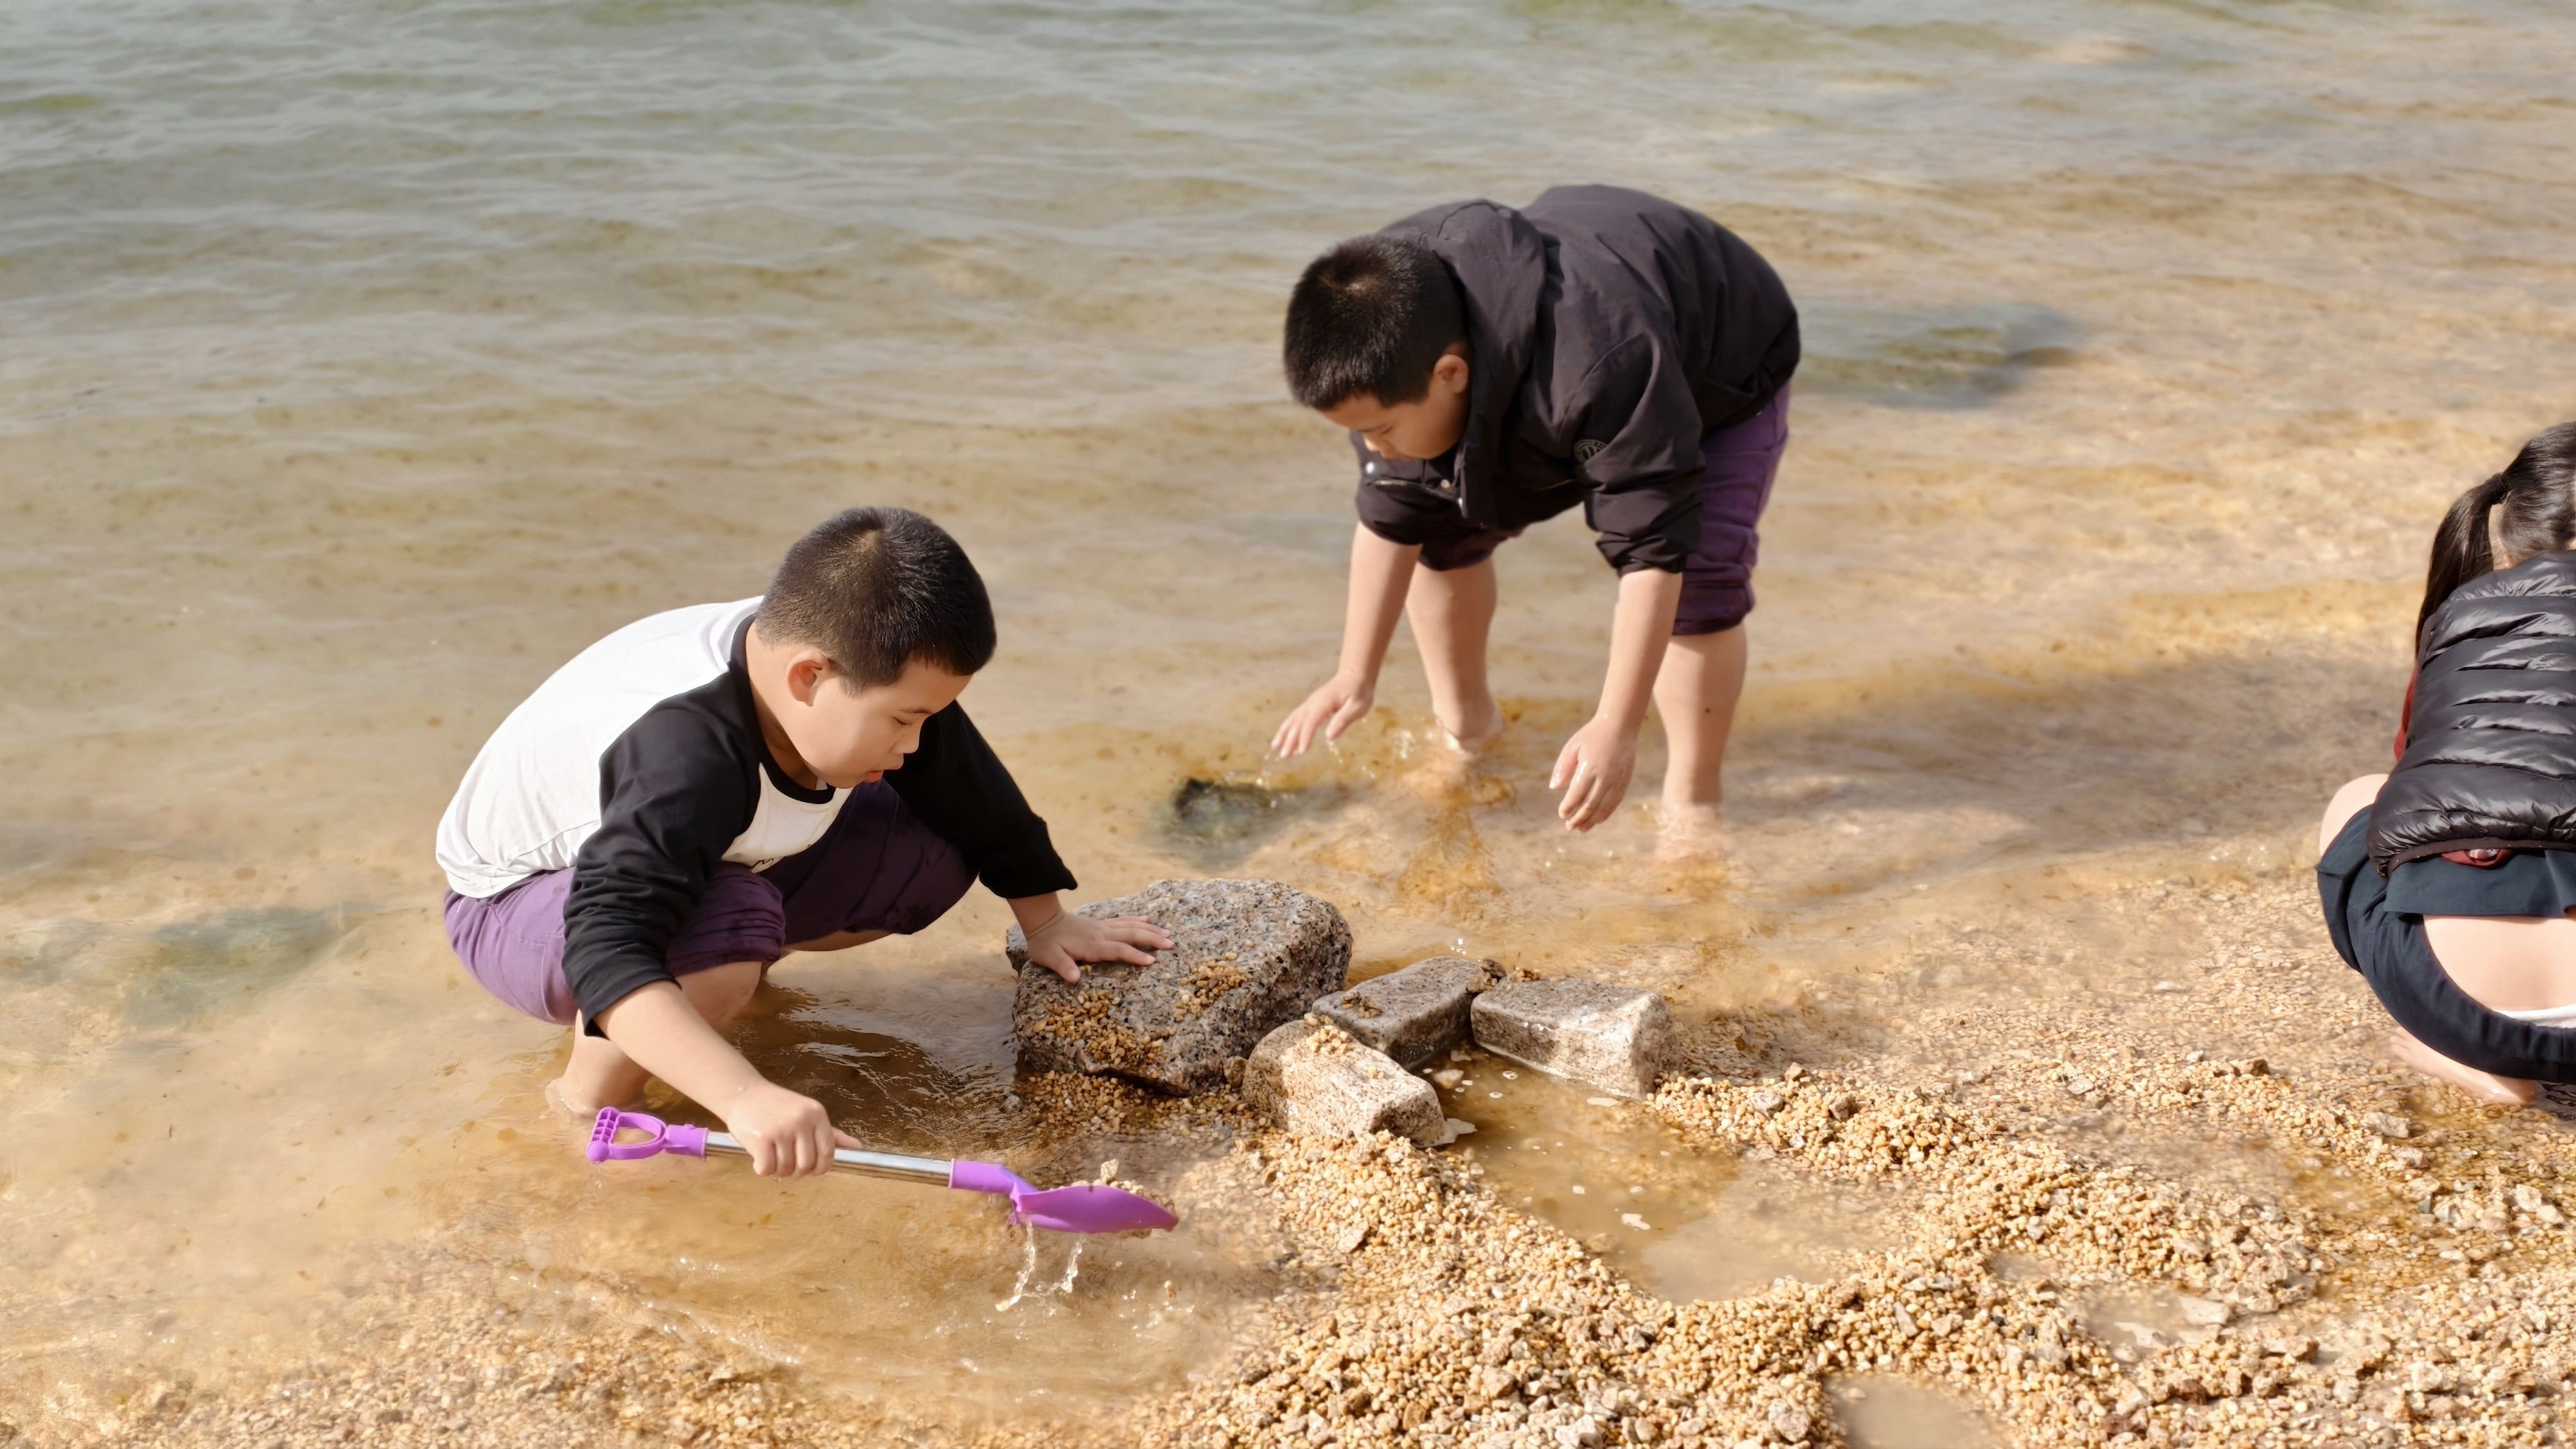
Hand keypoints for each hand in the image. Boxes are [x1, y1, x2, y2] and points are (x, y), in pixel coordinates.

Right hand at [719, 1079, 857, 1177]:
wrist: (743, 1093)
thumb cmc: (777, 1107)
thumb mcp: (807, 1114)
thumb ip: (831, 1134)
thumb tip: (857, 1148)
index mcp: (817, 1114)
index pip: (828, 1153)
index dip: (820, 1168)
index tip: (810, 1170)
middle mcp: (802, 1121)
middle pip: (808, 1165)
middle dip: (798, 1173)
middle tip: (787, 1165)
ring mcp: (781, 1130)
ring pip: (787, 1169)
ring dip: (779, 1171)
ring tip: (772, 1158)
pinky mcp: (761, 1139)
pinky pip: (768, 1169)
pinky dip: (763, 1170)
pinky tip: (760, 1159)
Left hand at [1018, 905, 1172, 983]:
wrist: (1043, 920)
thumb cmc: (1046, 942)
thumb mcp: (1049, 957)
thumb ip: (1063, 966)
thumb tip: (1074, 978)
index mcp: (1092, 945)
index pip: (1118, 949)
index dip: (1135, 955)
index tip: (1152, 960)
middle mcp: (1101, 934)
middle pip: (1131, 934)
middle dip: (1152, 938)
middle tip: (1171, 944)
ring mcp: (1103, 927)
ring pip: (1130, 926)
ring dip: (1150, 930)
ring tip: (1168, 934)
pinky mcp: (1101, 924)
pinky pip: (1123, 921)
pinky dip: (1136, 920)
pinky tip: (1148, 920)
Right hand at [1271, 671, 1374, 757]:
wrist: (1354, 675)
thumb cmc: (1359, 692)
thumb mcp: (1358, 707)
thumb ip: (1343, 720)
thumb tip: (1329, 736)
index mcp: (1324, 703)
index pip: (1311, 722)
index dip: (1305, 736)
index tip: (1302, 751)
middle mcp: (1313, 702)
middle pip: (1298, 722)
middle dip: (1290, 739)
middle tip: (1283, 756)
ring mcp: (1310, 703)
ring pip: (1293, 719)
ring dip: (1284, 733)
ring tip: (1275, 747)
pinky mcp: (1310, 705)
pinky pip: (1296, 717)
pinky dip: (1288, 728)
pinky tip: (1285, 738)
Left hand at [1550, 715, 1638, 831]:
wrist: (1620, 725)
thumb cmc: (1592, 734)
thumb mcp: (1572, 746)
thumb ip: (1563, 767)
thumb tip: (1554, 788)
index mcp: (1590, 767)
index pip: (1577, 794)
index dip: (1568, 807)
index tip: (1561, 814)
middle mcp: (1605, 776)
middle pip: (1590, 804)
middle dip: (1578, 818)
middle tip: (1569, 827)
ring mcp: (1617, 779)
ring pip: (1604, 806)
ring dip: (1592, 820)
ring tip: (1582, 829)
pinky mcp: (1626, 780)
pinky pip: (1616, 801)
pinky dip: (1607, 813)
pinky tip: (1598, 820)